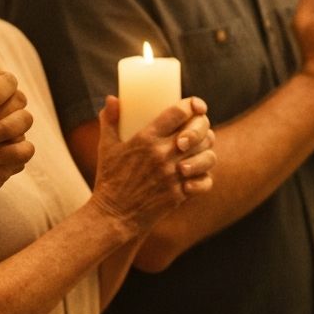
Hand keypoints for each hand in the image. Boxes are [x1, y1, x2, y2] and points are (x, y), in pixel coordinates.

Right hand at [91, 96, 214, 237]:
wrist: (114, 216)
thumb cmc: (109, 179)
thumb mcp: (106, 146)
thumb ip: (109, 120)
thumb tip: (112, 98)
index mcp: (145, 139)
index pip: (178, 113)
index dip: (191, 104)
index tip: (194, 105)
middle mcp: (162, 155)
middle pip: (198, 131)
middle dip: (202, 124)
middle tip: (198, 125)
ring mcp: (173, 175)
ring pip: (207, 155)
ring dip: (207, 150)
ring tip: (200, 148)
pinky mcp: (179, 193)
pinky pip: (205, 181)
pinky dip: (204, 176)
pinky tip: (197, 173)